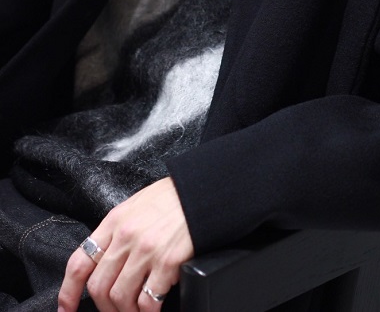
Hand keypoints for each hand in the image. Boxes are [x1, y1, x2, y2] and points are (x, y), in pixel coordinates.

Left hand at [58, 177, 193, 311]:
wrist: (202, 190)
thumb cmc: (172, 198)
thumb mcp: (135, 206)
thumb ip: (118, 231)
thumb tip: (106, 262)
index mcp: (114, 221)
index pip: (79, 262)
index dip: (68, 292)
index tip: (66, 309)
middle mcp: (125, 236)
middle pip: (98, 287)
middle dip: (104, 309)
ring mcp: (146, 250)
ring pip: (120, 298)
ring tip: (137, 311)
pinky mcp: (167, 261)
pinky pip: (148, 300)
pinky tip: (153, 309)